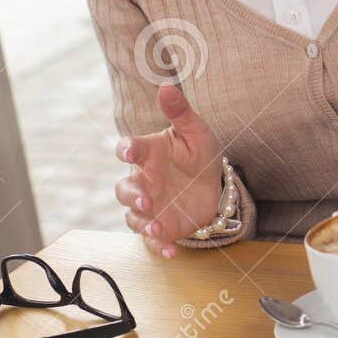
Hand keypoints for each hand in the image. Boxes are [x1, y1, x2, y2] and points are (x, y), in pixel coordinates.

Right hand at [114, 84, 224, 258]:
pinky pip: (152, 239)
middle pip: (124, 189)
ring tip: (157, 226)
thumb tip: (166, 86)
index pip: (129, 149)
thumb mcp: (195, 131)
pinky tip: (171, 251)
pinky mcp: (161, 226)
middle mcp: (144, 181)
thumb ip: (180, 111)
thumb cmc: (198, 154)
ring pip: (133, 216)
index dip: (126, 149)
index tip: (130, 150)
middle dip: (131, 195)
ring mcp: (150, 206)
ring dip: (142, 222)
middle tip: (145, 201)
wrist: (214, 184)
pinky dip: (158, 246)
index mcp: (149, 153)